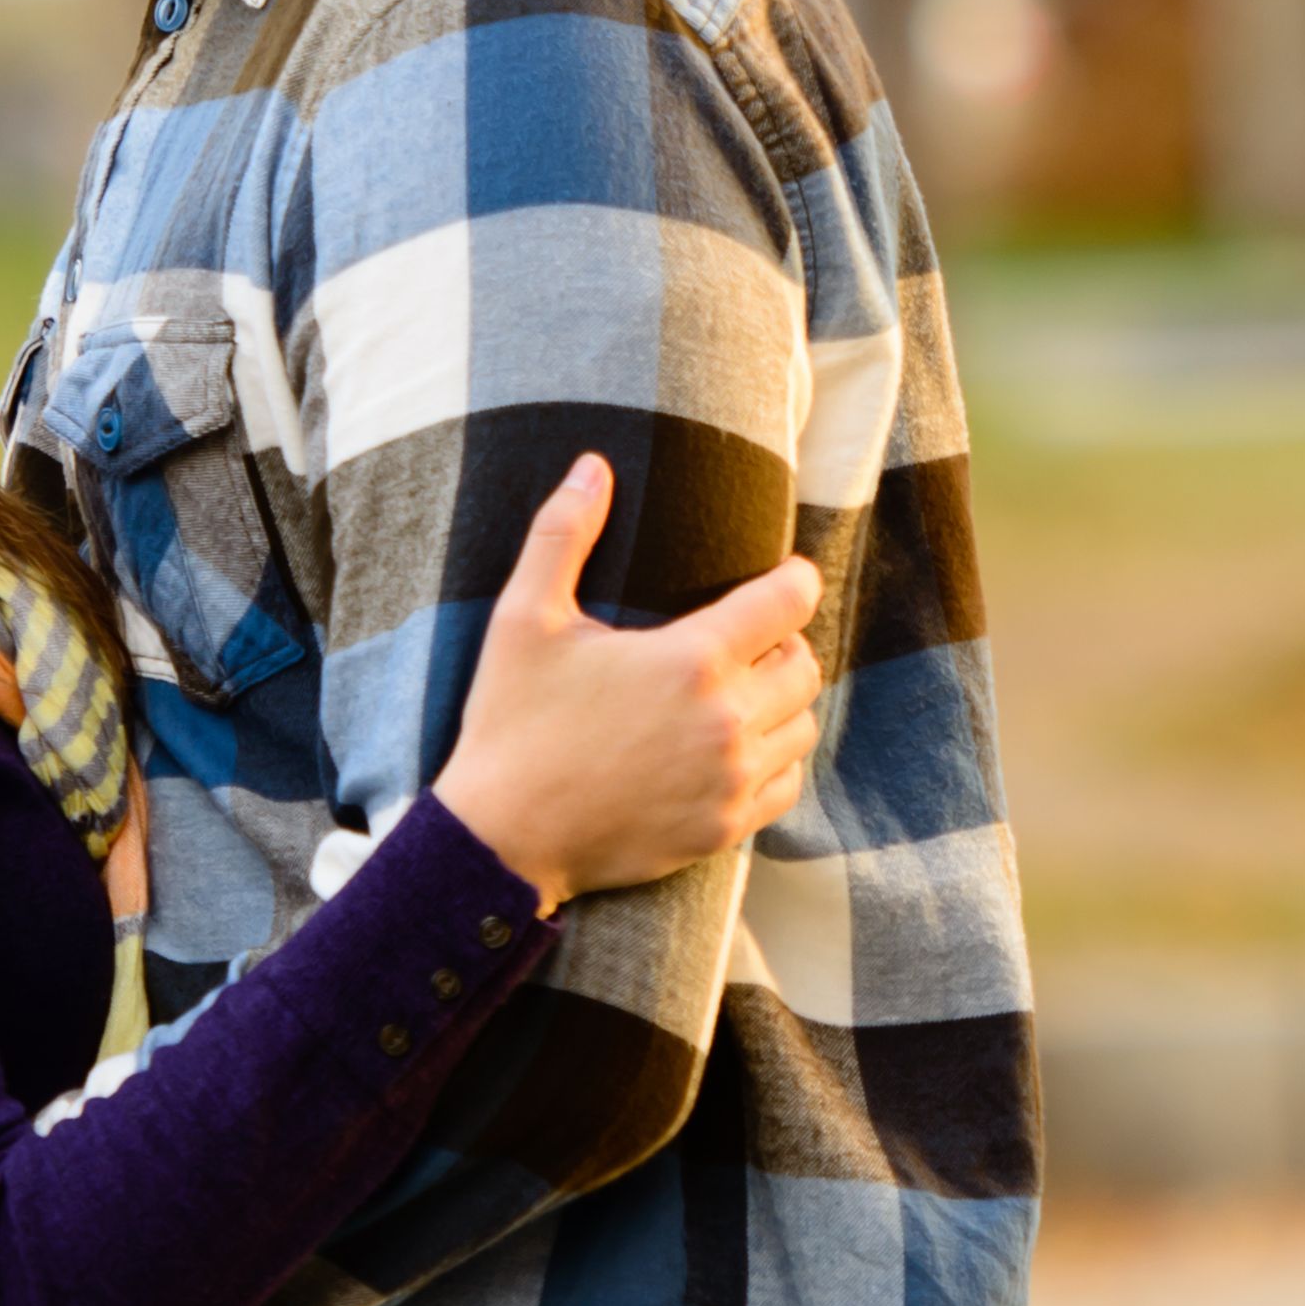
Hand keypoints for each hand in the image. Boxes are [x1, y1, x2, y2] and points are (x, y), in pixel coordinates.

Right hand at [423, 454, 830, 909]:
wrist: (500, 839)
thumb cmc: (512, 724)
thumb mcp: (525, 619)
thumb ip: (563, 534)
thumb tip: (591, 466)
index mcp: (692, 660)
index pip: (789, 603)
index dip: (795, 580)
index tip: (787, 575)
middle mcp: (726, 721)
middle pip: (804, 665)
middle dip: (784, 642)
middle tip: (751, 638)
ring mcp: (730, 781)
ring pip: (801, 725)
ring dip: (783, 702)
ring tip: (743, 692)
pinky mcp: (723, 828)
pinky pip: (785, 784)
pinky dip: (773, 760)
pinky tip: (735, 748)